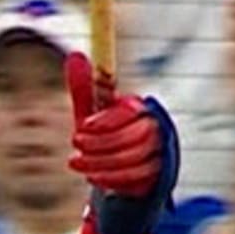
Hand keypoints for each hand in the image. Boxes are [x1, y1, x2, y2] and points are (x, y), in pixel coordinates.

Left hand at [65, 51, 164, 199]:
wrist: (120, 171)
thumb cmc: (106, 137)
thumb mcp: (92, 114)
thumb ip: (85, 88)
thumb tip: (76, 55)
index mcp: (140, 108)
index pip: (131, 111)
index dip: (107, 119)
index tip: (82, 126)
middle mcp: (155, 128)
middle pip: (138, 136)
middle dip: (103, 143)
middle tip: (75, 143)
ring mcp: (159, 153)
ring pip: (136, 159)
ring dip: (101, 162)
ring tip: (76, 162)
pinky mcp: (157, 175)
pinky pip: (136, 178)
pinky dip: (111, 178)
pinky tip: (92, 176)